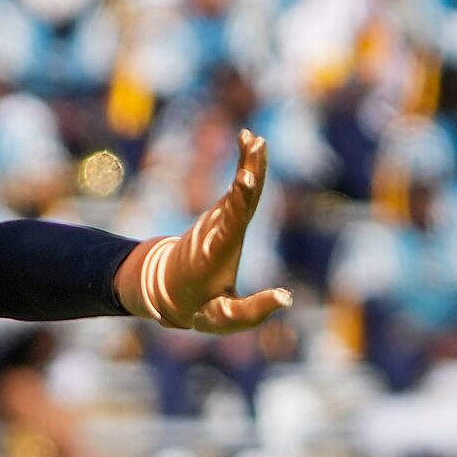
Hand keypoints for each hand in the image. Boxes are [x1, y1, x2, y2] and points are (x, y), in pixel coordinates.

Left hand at [117, 129, 292, 333]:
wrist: (169, 291)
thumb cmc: (199, 309)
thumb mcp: (222, 318)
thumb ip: (252, 312)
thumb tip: (286, 297)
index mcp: (218, 251)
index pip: (232, 221)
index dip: (240, 199)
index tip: (244, 177)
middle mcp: (219, 230)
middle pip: (238, 199)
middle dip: (248, 173)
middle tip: (255, 145)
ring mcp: (222, 222)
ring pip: (240, 190)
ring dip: (248, 163)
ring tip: (254, 138)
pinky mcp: (226, 217)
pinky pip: (241, 190)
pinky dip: (247, 167)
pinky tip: (250, 144)